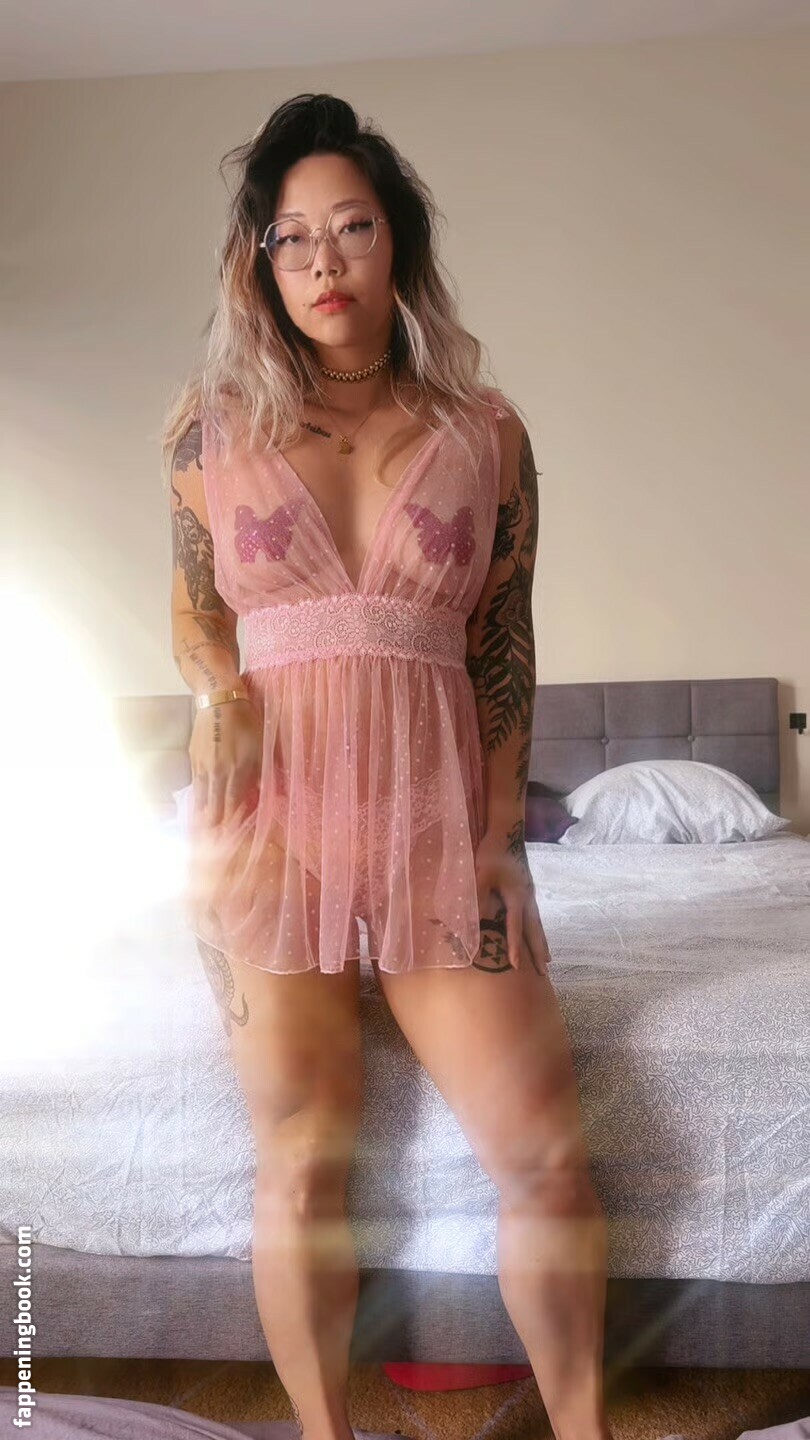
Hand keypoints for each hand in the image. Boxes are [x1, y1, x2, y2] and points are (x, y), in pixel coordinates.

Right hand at [189, 696, 262, 829]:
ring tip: (200, 829)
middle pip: (214, 805)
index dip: (230, 822)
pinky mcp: (193, 756)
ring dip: (202, 813)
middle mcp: (217, 771)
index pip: (232, 804)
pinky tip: (197, 802)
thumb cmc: (247, 720)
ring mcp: (202, 765)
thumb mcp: (263, 745)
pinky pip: (195, 782)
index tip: (228, 838)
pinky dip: (197, 795)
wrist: (219, 698)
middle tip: (211, 842)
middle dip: (213, 824)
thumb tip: (273, 794)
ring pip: (201, 796)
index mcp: (237, 770)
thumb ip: (267, 771)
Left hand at [474, 830, 549, 973]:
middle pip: (534, 930)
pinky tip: (538, 937)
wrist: (507, 831)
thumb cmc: (491, 852)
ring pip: (538, 924)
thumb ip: (478, 898)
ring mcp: (530, 894)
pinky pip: (535, 916)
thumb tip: (471, 922)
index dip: (515, 947)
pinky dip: (538, 931)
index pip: (515, 926)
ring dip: (541, 943)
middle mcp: (527, 897)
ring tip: (547, 961)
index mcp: (516, 895)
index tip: (516, 966)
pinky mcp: (527, 890)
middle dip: (538, 952)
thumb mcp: (480, 875)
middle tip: (545, 972)